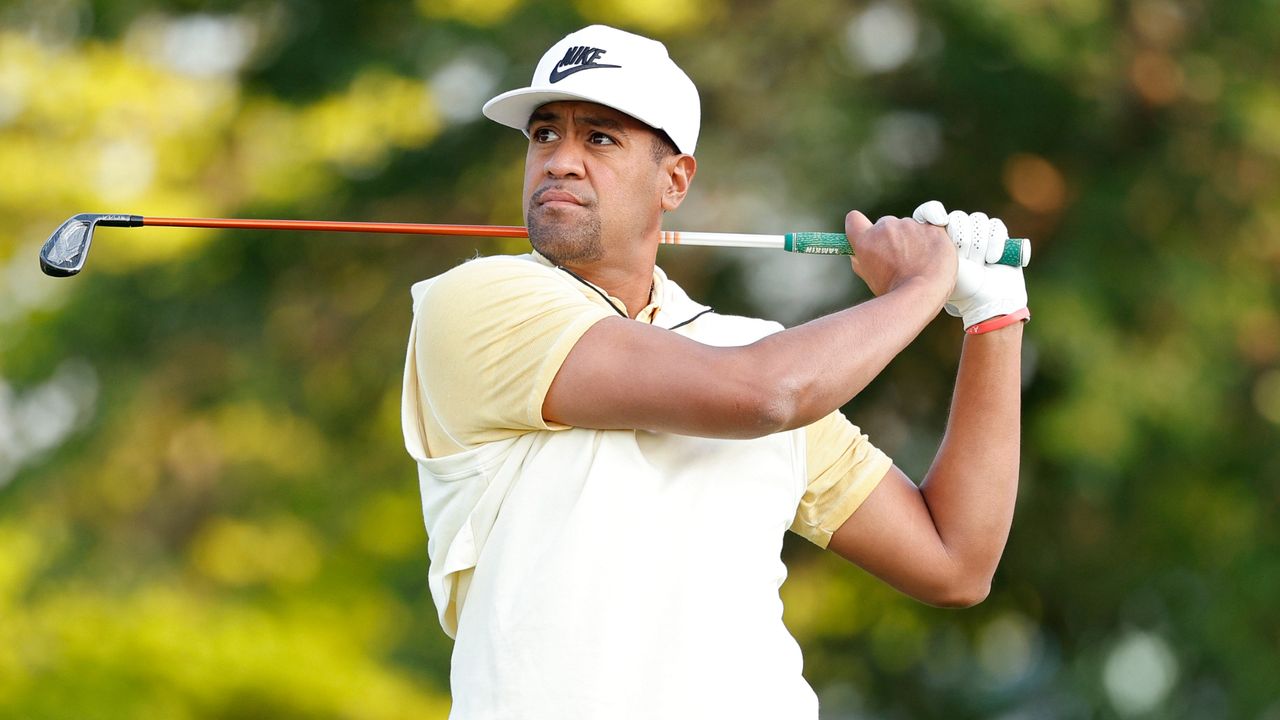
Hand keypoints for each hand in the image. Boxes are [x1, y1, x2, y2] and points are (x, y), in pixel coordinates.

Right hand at [845, 210, 955, 299]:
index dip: (860, 226)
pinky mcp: (931, 227)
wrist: (923, 293)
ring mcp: (910, 225)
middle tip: (901, 259)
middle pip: (885, 224)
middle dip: (892, 237)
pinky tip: (932, 256)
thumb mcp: (870, 278)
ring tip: (919, 263)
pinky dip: (931, 239)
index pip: (854, 219)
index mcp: (865, 240)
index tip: (868, 234)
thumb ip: (862, 261)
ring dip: (912, 239)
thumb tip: (858, 254)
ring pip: (909, 226)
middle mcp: (885, 227)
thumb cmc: (895, 291)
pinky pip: (930, 228)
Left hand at [912, 202, 1028, 328]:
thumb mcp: (938, 268)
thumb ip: (930, 246)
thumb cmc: (961, 289)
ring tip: (980, 265)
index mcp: (936, 240)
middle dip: (962, 241)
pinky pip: (995, 225)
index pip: (928, 212)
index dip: (932, 212)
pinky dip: (996, 243)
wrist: (990, 300)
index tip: (939, 221)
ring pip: (978, 219)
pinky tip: (993, 260)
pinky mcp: (997, 236)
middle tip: (965, 262)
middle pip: (958, 217)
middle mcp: (955, 234)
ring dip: (979, 245)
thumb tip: (927, 225)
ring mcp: (976, 234)